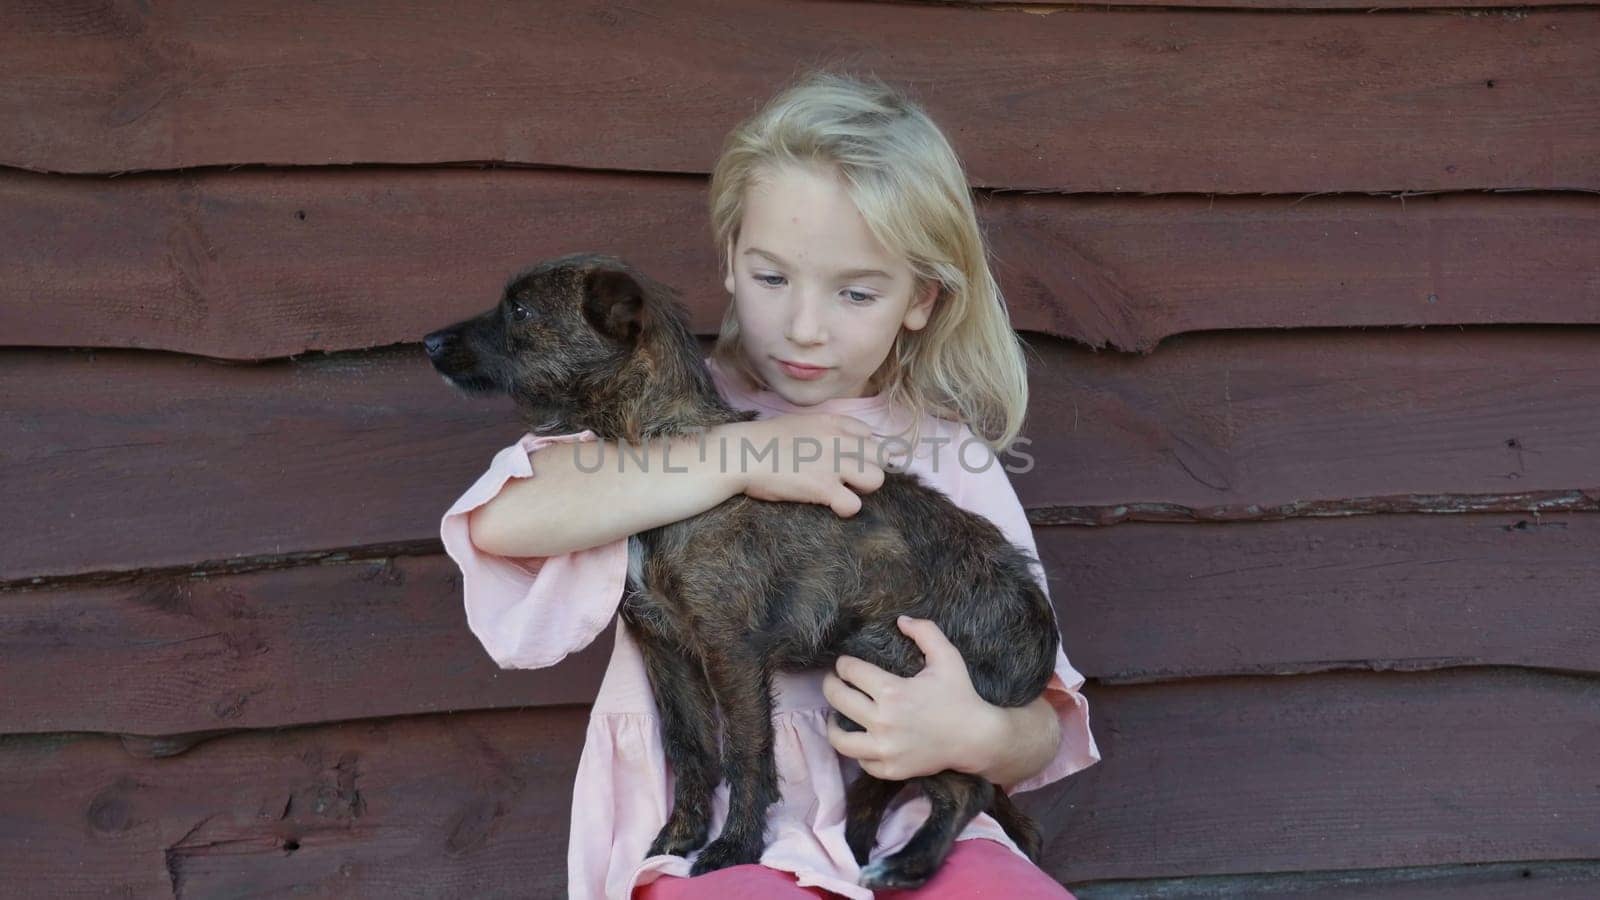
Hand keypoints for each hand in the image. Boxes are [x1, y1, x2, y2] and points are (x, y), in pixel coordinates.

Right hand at [718, 414, 889, 516]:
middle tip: (848, 478)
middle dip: (868, 469)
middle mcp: (839, 440)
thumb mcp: (800, 422)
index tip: (847, 459)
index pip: (869, 434)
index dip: (861, 450)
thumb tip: (834, 444)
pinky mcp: (823, 487)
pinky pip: (854, 505)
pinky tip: (832, 506)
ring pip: (876, 479)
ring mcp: (833, 463)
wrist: (741, 453)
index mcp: (833, 422)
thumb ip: (823, 430)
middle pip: (880, 456)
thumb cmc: (763, 440)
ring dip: (862, 489)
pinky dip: (846, 509)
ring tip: (842, 490)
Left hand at [823, 615, 1003, 780]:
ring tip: (836, 716)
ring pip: (839, 739)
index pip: (850, 671)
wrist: (976, 739)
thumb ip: (925, 632)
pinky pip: (861, 761)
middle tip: (834, 681)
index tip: (844, 664)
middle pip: (837, 699)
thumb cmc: (960, 696)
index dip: (843, 663)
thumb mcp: (947, 657)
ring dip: (833, 724)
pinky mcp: (891, 769)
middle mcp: (883, 721)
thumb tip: (901, 620)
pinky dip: (858, 751)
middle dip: (830, 685)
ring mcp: (885, 749)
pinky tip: (861, 739)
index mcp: (892, 691)